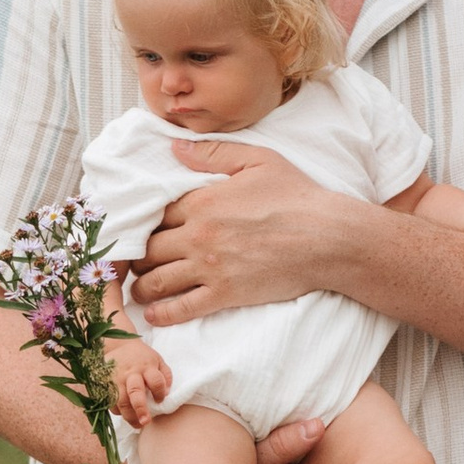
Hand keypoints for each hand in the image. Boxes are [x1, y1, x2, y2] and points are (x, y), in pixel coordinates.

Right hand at [112, 344, 170, 423]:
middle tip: (146, 421)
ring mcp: (116, 379)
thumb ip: (165, 375)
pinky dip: (117, 411)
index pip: (156, 381)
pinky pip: (110, 402)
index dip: (160, 392)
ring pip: (121, 401)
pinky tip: (125, 414)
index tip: (160, 400)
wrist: (118, 345)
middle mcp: (131, 373)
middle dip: (141, 409)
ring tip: (137, 425)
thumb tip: (167, 393)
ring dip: (129, 416)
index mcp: (146, 367)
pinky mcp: (105, 384)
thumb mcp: (157, 360)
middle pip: (135, 392)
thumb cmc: (142, 357)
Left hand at [131, 141, 360, 324]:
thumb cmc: (296, 196)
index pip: (155, 215)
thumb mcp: (256, 160)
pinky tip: (154, 315)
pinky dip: (163, 314)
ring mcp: (209, 267)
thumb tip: (174, 148)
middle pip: (149, 250)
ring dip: (143, 287)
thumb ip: (211, 154)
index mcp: (201, 202)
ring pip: (157, 281)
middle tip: (137, 263)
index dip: (146, 223)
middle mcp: (198, 235)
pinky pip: (183, 308)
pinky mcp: (225, 294)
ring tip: (140, 290)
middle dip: (138, 257)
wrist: (327, 237)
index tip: (145, 230)